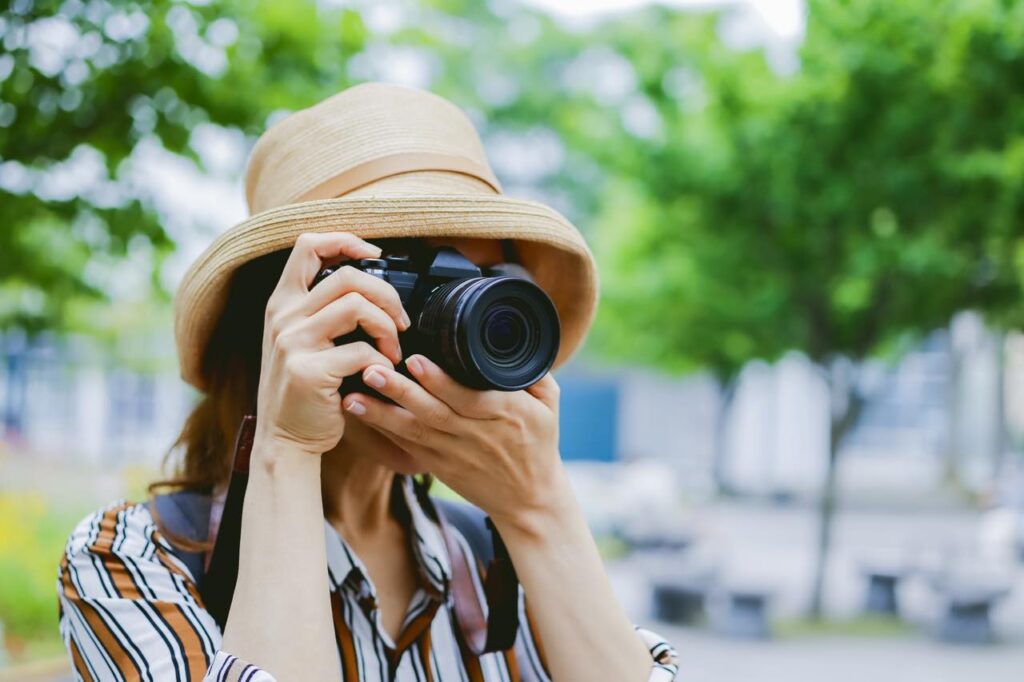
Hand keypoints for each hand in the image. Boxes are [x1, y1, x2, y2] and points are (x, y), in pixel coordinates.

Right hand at [256, 232, 410, 457]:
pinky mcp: (309, 372)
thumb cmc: (305, 390)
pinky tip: (381, 374)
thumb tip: (370, 279)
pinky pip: (361, 352)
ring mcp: (292, 343)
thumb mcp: (300, 340)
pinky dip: (382, 362)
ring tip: (393, 350)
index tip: (376, 256)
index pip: (308, 244)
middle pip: (348, 276)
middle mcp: (283, 317)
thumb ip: (322, 309)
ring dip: (388, 328)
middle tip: (400, 321)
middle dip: (387, 295)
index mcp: (282, 303)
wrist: (286, 440)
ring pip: (357, 307)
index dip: (347, 241)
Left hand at [341, 355, 566, 530]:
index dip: (442, 381)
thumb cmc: (539, 445)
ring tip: (353, 395)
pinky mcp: (438, 467)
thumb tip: (514, 336)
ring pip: (413, 431)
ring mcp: (454, 454)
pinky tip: (360, 414)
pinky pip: (406, 447)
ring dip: (381, 413)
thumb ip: (534, 372)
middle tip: (372, 369)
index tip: (417, 360)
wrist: (529, 500)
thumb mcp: (549, 405)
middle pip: (434, 412)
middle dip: (400, 391)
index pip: (469, 397)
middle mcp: (476, 435)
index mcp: (506, 414)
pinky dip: (382, 432)